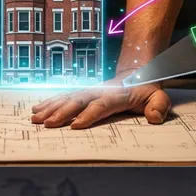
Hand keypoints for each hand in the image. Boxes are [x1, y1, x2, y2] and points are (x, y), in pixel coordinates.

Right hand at [30, 73, 171, 128]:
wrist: (136, 70)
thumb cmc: (146, 88)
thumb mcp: (159, 96)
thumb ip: (159, 106)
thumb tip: (155, 117)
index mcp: (116, 95)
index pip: (101, 105)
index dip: (89, 114)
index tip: (76, 125)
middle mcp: (98, 91)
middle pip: (77, 101)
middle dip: (62, 112)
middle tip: (47, 124)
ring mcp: (88, 90)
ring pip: (67, 98)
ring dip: (51, 107)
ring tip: (36, 117)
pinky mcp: (82, 92)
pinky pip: (63, 96)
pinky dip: (49, 102)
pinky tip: (37, 108)